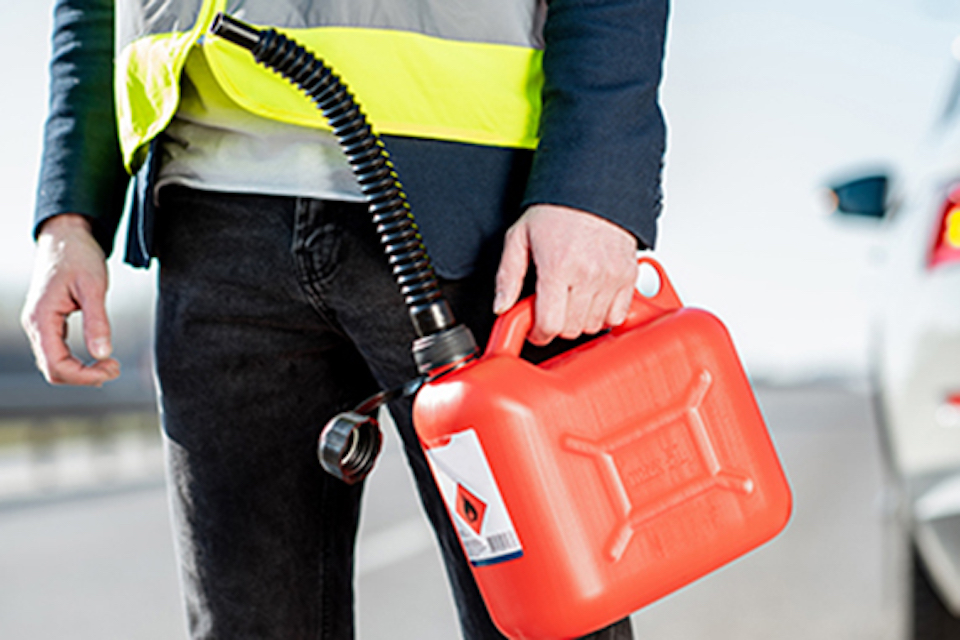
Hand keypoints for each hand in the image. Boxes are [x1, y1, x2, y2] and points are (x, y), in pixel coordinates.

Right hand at [21, 214, 119, 385]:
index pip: (56, 365)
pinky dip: (77, 360)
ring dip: (81, 370)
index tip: (113, 368)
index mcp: (41, 318)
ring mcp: (40, 324)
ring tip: (110, 364)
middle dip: (84, 376)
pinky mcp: (49, 322)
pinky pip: (57, 351)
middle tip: (114, 368)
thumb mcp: (94, 287)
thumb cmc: (78, 256)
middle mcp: (35, 325)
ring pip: (54, 363)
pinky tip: (98, 356)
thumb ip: (97, 321)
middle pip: (53, 370)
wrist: (66, 236)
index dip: (84, 375)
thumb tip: (103, 353)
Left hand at [494, 204, 637, 345]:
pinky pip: (617, 315)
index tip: (535, 329)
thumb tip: (501, 305)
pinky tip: (591, 301)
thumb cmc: (558, 209)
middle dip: (556, 325)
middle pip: (571, 329)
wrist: (593, 187)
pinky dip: (604, 315)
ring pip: (593, 325)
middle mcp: (588, 274)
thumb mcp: (520, 237)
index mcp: (558, 267)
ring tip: (569, 301)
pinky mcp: (628, 276)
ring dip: (578, 321)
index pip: (550, 324)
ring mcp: (611, 277)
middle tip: (550, 309)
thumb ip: (508, 276)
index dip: (538, 334)